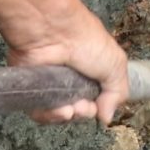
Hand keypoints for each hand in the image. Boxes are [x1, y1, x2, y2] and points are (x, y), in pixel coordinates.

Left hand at [8, 9, 129, 124]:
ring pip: (57, 114)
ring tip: (70, 109)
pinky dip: (50, 115)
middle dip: (82, 113)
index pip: (94, 101)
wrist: (54, 32)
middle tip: (83, 106)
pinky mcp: (31, 87)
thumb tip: (106, 117)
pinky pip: (39, 112)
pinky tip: (59, 110)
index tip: (98, 107)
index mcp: (90, 72)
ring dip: (66, 116)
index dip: (96, 108)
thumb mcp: (115, 64)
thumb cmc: (85, 41)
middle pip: (76, 111)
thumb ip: (117, 93)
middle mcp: (69, 79)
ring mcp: (49, 84)